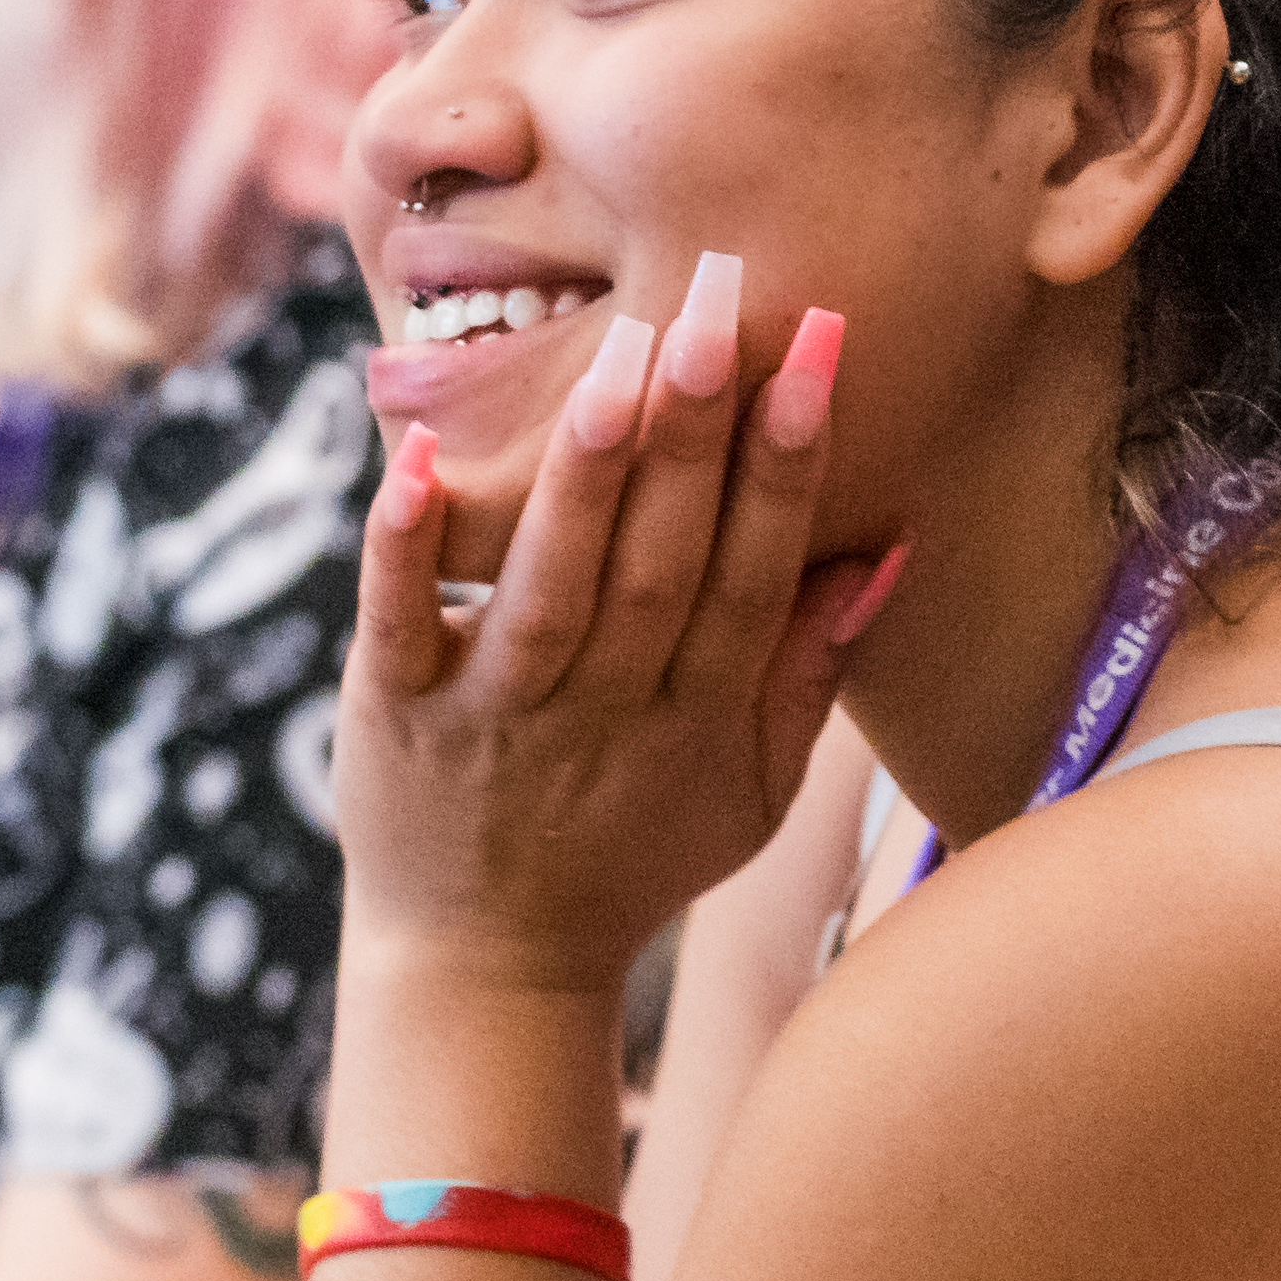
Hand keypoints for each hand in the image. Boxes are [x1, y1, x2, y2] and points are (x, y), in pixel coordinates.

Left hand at [339, 252, 884, 1004]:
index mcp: (697, 720)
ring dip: (586, 480)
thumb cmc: (628, 858)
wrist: (484, 968)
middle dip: (696, 440)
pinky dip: (406, 548)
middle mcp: (604, 712)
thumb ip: (810, 672)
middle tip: (719, 311)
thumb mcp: (747, 792)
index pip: (754, 577)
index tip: (818, 348)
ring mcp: (496, 713)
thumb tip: (884, 548)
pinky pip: (401, 623)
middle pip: (662, 567)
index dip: (789, 467)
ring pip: (552, 587)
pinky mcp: (395, 715)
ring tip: (619, 366)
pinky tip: (414, 461)